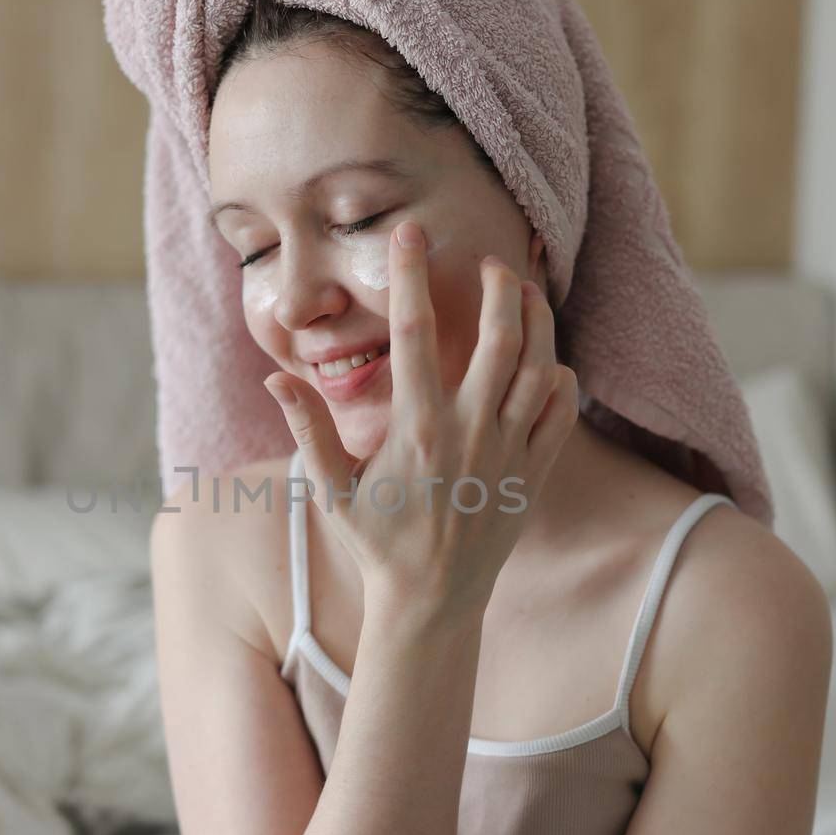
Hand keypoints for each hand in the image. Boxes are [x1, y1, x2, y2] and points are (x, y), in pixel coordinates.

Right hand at [263, 219, 579, 616]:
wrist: (431, 600)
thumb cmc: (376, 542)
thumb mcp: (331, 489)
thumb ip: (308, 429)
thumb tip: (274, 381)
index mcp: (416, 426)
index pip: (413, 332)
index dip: (411, 276)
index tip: (412, 234)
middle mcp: (468, 431)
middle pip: (498, 338)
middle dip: (499, 288)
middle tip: (491, 263)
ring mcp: (508, 452)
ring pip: (538, 367)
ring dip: (537, 321)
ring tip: (524, 294)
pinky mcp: (533, 473)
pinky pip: (561, 412)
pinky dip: (561, 378)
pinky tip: (548, 360)